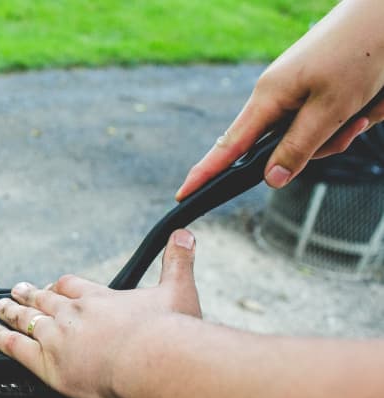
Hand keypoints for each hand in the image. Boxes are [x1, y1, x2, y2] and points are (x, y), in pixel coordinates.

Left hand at [0, 230, 201, 397]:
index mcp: (100, 298)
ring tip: (0, 307)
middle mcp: (74, 314)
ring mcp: (58, 337)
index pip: (71, 286)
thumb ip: (179, 261)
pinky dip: (0, 339)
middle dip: (30, 295)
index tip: (54, 286)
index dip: (60, 286)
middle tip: (17, 290)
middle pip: (45, 300)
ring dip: (11, 312)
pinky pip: (15, 347)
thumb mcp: (179, 290)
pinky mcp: (48, 364)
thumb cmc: (169, 334)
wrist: (155, 363)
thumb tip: (185, 234)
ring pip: (27, 320)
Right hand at [176, 0, 383, 199]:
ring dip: (339, 133)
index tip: (184, 193)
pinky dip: (346, 121)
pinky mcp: (313, 89)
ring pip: (307, 138)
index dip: (206, 172)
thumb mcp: (332, 108)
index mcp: (269, 97)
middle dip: (317, 149)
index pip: (229, 146)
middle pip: (280, 148)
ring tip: (364, 110)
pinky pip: (322, 123)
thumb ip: (300, 147)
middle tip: (352, 127)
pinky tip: (367, 103)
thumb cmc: (359, 51)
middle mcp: (276, 96)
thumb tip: (271, 180)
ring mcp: (295, 92)